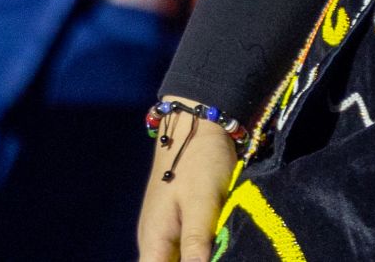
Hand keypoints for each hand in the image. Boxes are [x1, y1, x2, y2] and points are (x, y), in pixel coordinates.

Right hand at [135, 110, 238, 261]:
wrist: (198, 126)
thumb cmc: (199, 163)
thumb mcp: (202, 204)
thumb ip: (195, 242)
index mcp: (153, 241)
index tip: (203, 261)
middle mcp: (154, 241)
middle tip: (218, 255)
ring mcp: (166, 231)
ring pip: (178, 259)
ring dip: (198, 257)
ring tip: (221, 250)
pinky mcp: (180, 222)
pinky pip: (186, 248)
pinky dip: (201, 251)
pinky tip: (218, 247)